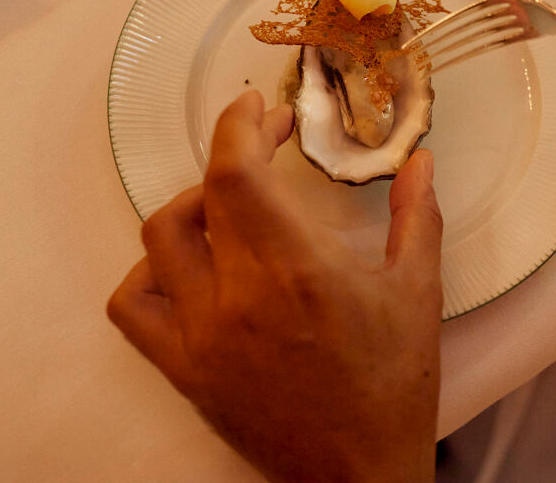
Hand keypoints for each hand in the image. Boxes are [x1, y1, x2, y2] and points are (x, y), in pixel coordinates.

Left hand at [108, 90, 443, 482]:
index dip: (241, 125)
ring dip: (192, 206)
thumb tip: (422, 161)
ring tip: (231, 205)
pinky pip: (134, 306)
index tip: (259, 109)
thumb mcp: (417, 292)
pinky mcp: (184, 370)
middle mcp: (238, 299)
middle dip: (231, 151)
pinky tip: (190, 268)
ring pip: (158, 241)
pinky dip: (150, 272)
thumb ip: (417, 216)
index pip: (238, 172)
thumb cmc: (393, 386)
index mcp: (297, 272)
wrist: (358, 473)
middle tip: (264, 143)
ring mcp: (202, 337)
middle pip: (201, 195)